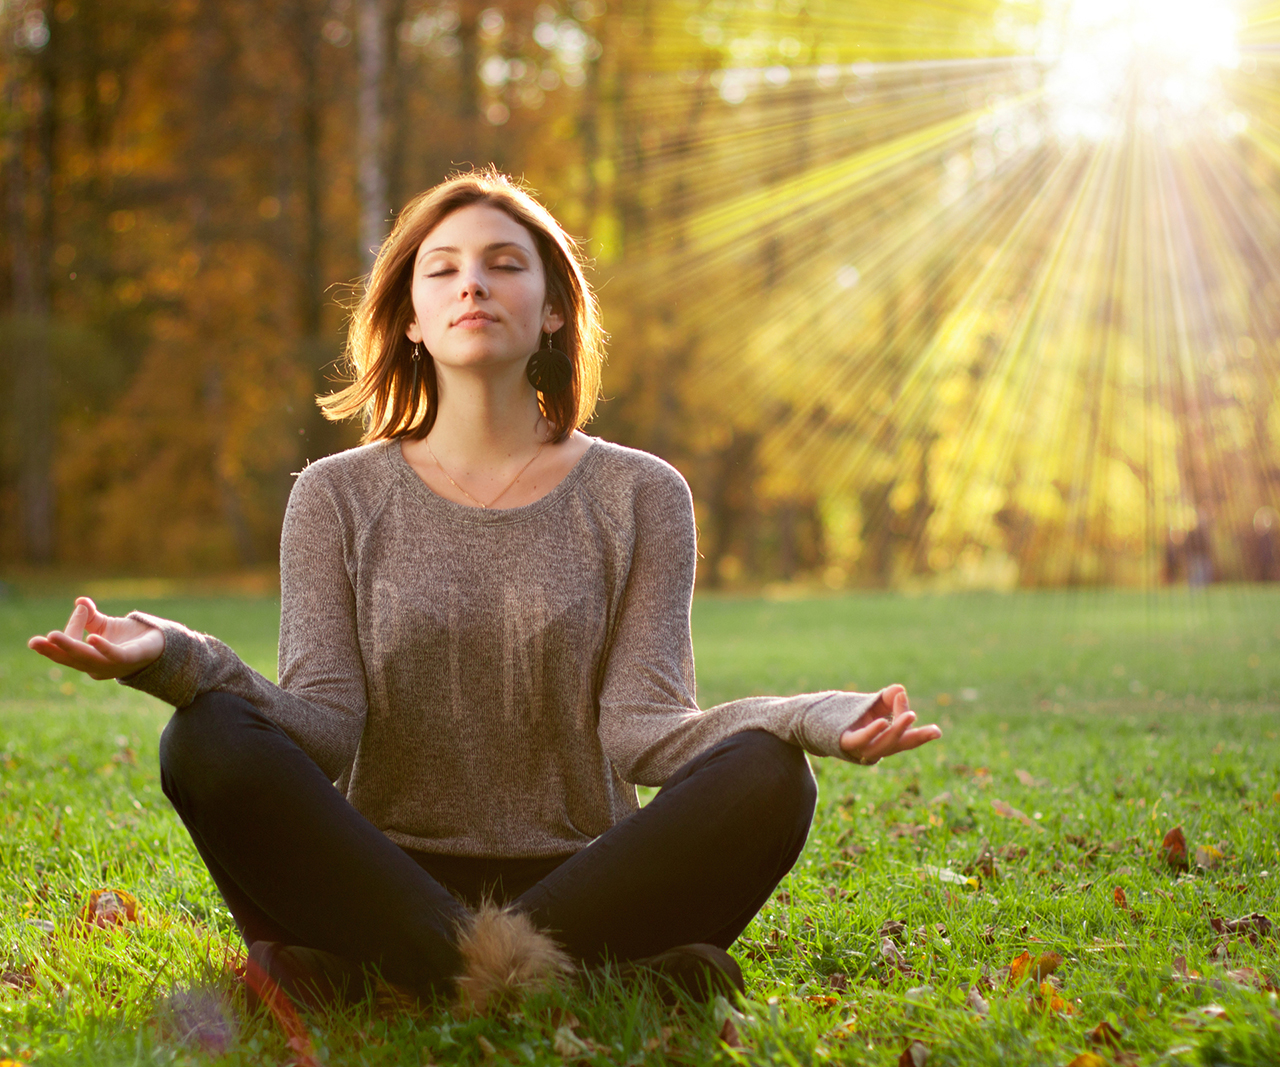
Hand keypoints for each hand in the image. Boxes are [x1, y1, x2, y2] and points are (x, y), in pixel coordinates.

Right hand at [28, 597, 164, 680]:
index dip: (67, 631)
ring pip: (88, 658)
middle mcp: (98, 667)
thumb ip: (90, 617)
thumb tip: (80, 601)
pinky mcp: (131, 658)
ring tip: (53, 636)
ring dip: (71, 647)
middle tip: (34, 642)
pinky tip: (92, 638)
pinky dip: (103, 648)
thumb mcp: (104, 626)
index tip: (79, 609)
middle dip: (53, 651)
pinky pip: (115, 655)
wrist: (162, 643)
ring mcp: (114, 665)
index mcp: (88, 661)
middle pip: (72, 659)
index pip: (69, 649)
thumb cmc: (129, 638)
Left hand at [839, 684, 941, 765]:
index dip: (918, 733)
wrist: (813, 719)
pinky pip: (860, 740)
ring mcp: (858, 748)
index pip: (905, 740)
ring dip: (897, 731)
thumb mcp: (872, 704)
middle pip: (897, 745)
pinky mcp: (844, 742)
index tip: (929, 723)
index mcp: (883, 741)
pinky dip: (872, 732)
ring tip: (910, 716)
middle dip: (916, 737)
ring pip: (881, 744)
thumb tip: (900, 691)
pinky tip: (883, 722)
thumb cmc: (847, 714)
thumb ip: (888, 698)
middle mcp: (873, 749)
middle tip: (935, 731)